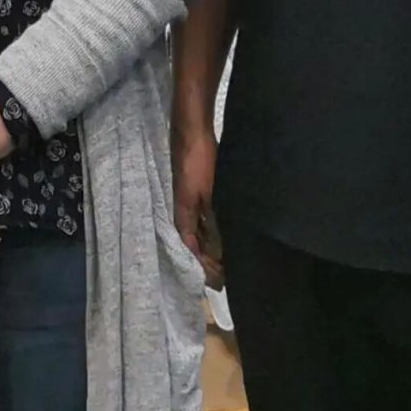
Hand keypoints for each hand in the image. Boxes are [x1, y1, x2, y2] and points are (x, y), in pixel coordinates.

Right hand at [171, 114, 223, 288]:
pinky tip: (225, 231)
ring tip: (229, 258)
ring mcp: (189, 201)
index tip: (223, 281)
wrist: (192, 129)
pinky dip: (213, 229)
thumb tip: (219, 252)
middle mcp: (182, 212)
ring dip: (212, 245)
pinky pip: (204, 218)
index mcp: (182, 216)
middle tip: (228, 275)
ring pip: (200, 232)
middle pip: (195, 244)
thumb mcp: (209, 195)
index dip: (205, 268)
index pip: (192, 251)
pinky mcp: (197, 191)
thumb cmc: (199, 162)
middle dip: (209, 261)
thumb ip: (213, 223)